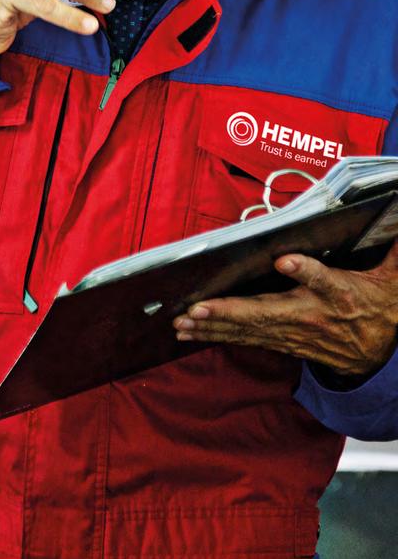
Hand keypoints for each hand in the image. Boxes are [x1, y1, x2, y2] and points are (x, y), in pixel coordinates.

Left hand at [173, 240, 397, 377]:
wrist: (382, 349)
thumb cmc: (375, 300)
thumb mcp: (387, 273)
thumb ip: (388, 248)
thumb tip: (395, 209)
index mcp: (340, 294)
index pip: (325, 280)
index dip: (306, 271)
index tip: (286, 260)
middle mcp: (314, 316)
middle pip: (270, 313)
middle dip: (231, 312)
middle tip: (197, 310)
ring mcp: (297, 334)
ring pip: (251, 330)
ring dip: (215, 328)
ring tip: (183, 324)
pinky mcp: (285, 343)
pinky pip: (249, 340)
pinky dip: (219, 336)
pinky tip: (192, 334)